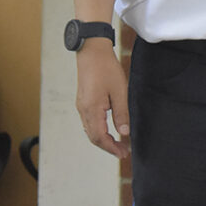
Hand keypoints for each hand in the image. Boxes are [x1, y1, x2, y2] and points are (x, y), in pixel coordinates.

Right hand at [75, 42, 130, 158]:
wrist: (91, 52)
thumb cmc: (106, 69)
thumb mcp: (119, 91)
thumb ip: (121, 113)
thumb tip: (124, 132)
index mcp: (92, 110)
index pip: (100, 138)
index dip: (112, 148)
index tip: (124, 153)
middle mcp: (83, 111)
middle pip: (94, 137)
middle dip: (108, 146)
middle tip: (123, 151)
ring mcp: (81, 106)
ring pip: (90, 130)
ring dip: (103, 139)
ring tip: (118, 143)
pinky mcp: (83, 101)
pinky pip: (89, 122)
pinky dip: (98, 130)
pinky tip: (108, 129)